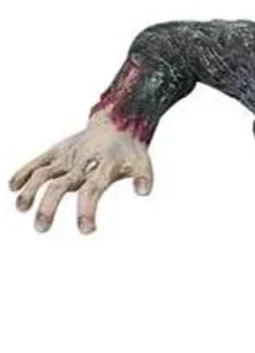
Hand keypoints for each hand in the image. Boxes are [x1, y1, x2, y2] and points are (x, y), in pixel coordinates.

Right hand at [8, 112, 153, 233]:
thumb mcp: (142, 162)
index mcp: (103, 167)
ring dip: (30, 191)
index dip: (87, 211)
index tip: (86, 231)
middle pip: (60, 185)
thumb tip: (143, 192)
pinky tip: (13, 187)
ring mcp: (68, 155)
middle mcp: (82, 162)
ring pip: (43, 172)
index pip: (92, 191)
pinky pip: (38, 161)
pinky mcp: (57, 150)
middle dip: (48, 207)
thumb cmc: (130, 150)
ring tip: (21, 209)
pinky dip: (23, 171)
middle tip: (41, 229)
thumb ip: (144, 177)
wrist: (118, 121)